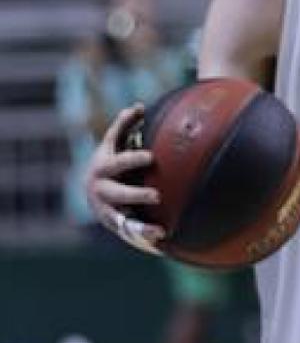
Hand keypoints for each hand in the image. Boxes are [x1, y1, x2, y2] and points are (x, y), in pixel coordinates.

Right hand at [84, 104, 165, 254]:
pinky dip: (144, 234)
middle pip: (116, 193)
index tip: (151, 157)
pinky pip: (129, 231)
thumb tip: (139, 106)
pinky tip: (162, 236)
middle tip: (156, 195)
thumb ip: (124, 125)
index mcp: (103, 167)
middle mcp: (101, 189)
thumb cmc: (111, 162)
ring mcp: (105, 209)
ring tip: (158, 230)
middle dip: (135, 194)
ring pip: (120, 218)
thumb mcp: (113, 144)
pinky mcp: (114, 223)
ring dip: (139, 225)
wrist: (94, 191)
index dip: (132, 159)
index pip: (117, 162)